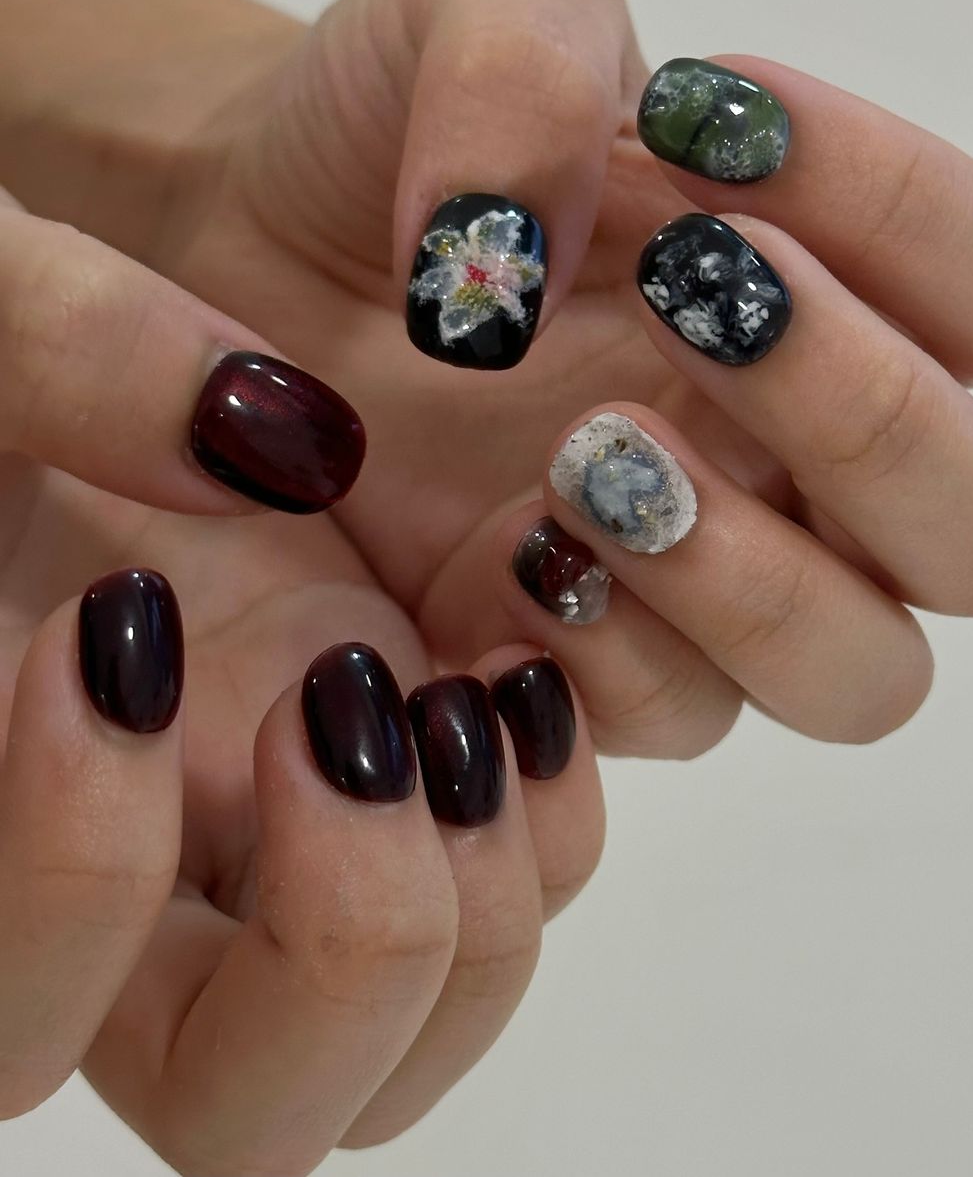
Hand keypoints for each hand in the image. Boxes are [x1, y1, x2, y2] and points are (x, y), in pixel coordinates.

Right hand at [0, 187, 603, 1172]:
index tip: (115, 619)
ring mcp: (313, 815)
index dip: (65, 873)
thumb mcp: (3, 288)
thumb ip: (62, 343)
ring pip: (432, 1018)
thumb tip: (266, 443)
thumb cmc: (50, 299)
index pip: (19, 1017)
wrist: (163, 248)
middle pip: (261, 1109)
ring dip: (481, 889)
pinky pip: (522, 872)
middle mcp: (177, 862)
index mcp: (31, 782)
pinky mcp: (425, 740)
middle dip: (342, 949)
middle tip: (342, 709)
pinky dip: (550, 804)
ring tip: (466, 686)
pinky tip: (525, 644)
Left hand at [80, 0, 972, 756]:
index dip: (906, 219)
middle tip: (694, 312)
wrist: (245, 253)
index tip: (706, 138)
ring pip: (864, 671)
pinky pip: (681, 721)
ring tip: (583, 457)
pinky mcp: (581, 661)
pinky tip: (512, 551)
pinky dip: (619, 654)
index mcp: (829, 288)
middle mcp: (797, 453)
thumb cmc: (382, 130)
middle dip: (864, 421)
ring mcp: (702, 577)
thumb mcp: (464, 11)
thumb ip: (533, 59)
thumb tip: (532, 280)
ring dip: (751, 578)